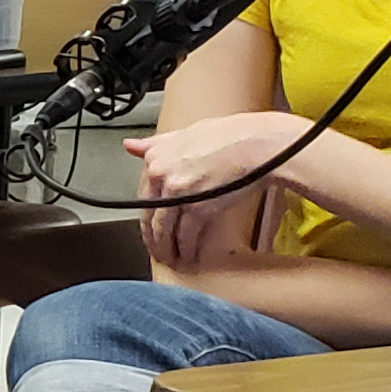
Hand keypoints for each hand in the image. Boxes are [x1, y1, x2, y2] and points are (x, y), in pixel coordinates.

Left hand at [132, 109, 321, 273]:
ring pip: (164, 228)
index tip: (149, 223)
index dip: (147, 213)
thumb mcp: (187, 132)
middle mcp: (161, 174)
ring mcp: (177, 193)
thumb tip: (130, 146)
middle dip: (153, 236)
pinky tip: (188, 256)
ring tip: (170, 258)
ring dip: (165, 247)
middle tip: (156, 248)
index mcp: (157, 156)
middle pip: (150, 214)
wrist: (260, 144)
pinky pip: (186, 235)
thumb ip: (156, 144)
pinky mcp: (198, 208)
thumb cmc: (232, 136)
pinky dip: (186, 248)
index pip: (143, 193)